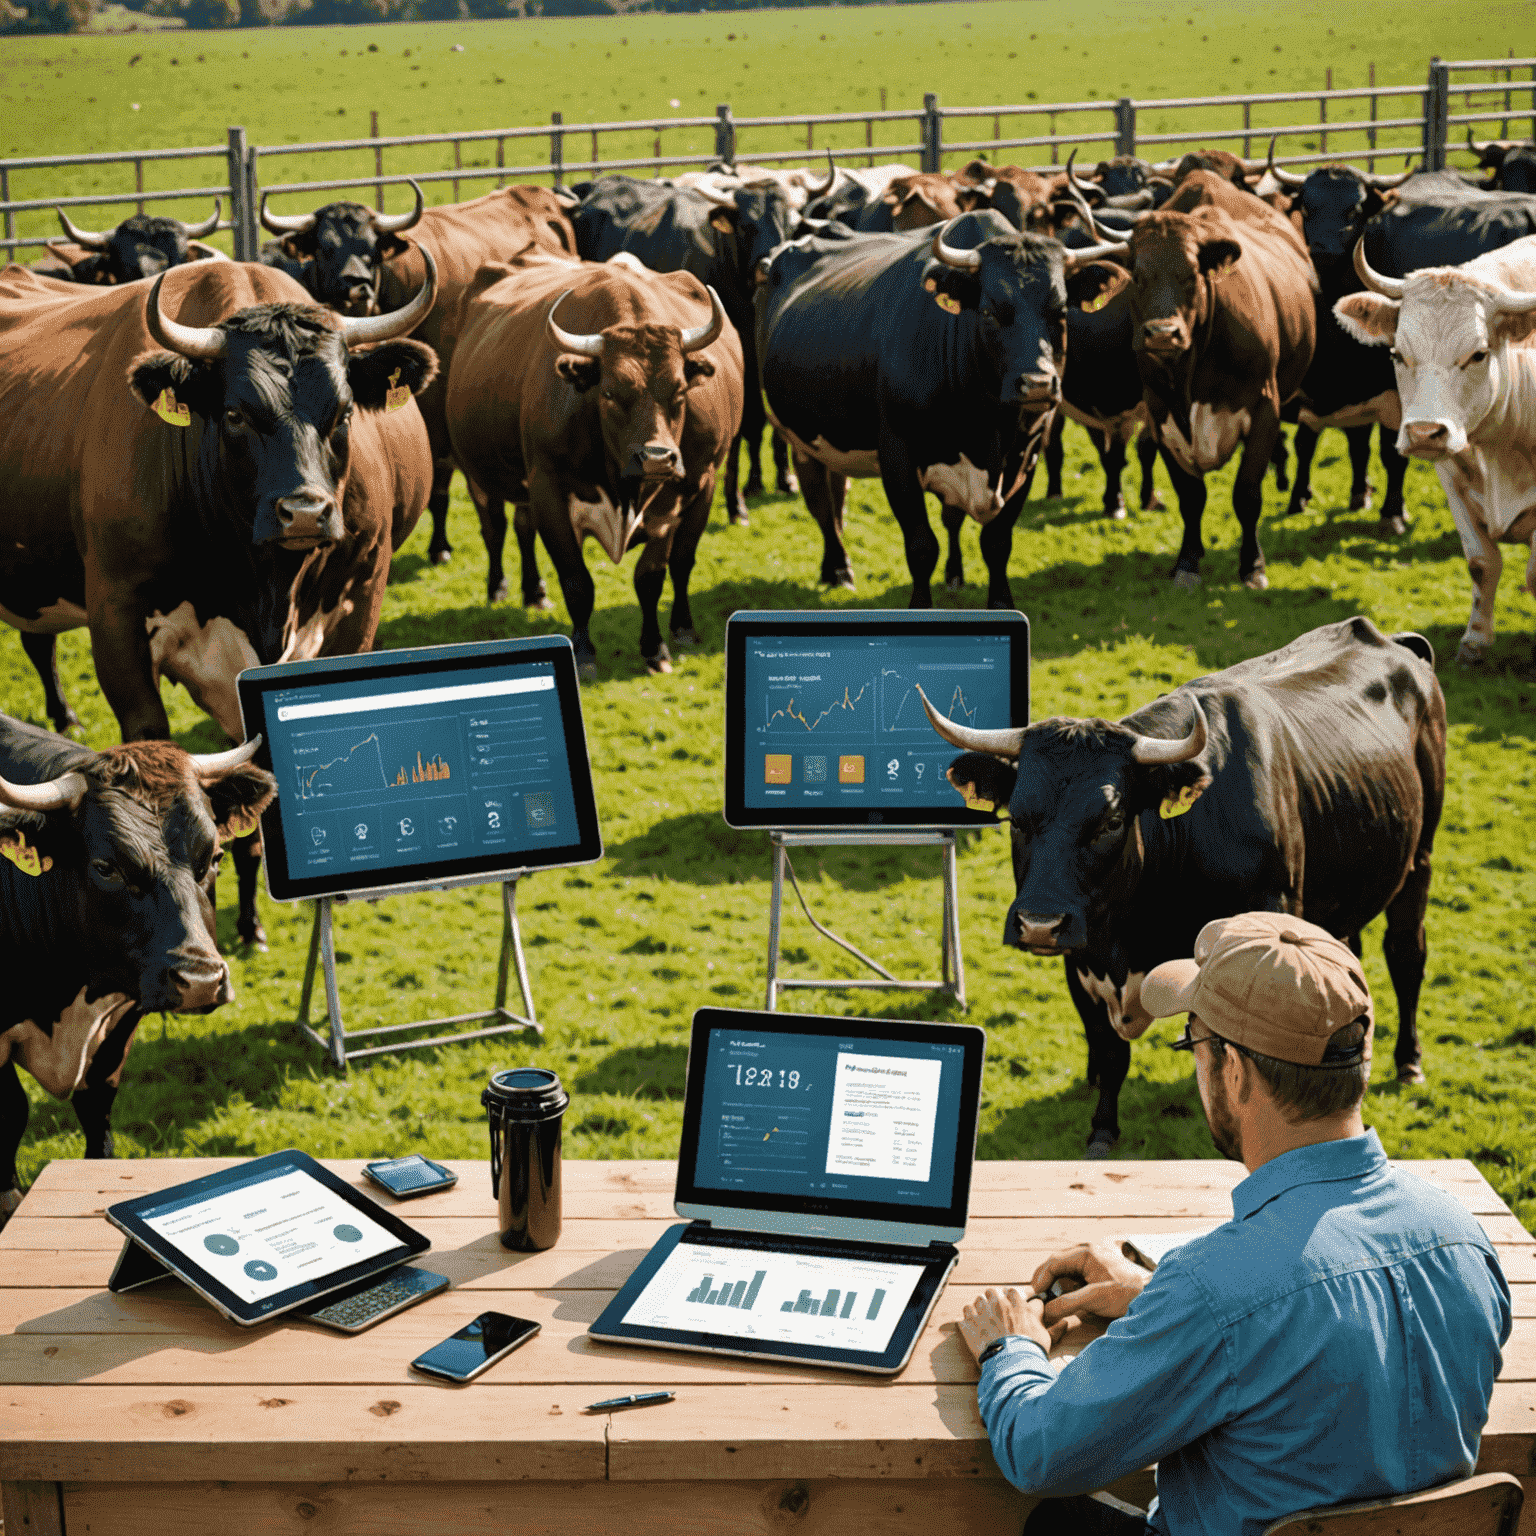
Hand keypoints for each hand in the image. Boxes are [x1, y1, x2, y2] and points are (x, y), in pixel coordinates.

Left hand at [959, 1286, 1070, 1361]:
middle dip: (993, 1301)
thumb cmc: (1030, 1351)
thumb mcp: (1045, 1337)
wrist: (1011, 1366)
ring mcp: (981, 1312)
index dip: (1011, 1299)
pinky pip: (964, 1314)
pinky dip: (967, 1320)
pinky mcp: (969, 1324)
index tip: (1011, 1305)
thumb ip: (1053, 1326)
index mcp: (1016, 1302)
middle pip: (992, 1292)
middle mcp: (998, 1303)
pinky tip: (973, 1328)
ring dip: (980, 1309)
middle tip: (996, 1313)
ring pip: (977, 1301)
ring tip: (984, 1321)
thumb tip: (1065, 1321)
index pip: (1011, 1291)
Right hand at [1031, 1242, 1149, 1326]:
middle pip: (1055, 1264)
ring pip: (1063, 1271)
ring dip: (1054, 1286)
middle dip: (1044, 1282)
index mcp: (1085, 1252)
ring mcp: (1089, 1260)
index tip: (1034, 1298)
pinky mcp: (1094, 1271)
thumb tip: (1045, 1312)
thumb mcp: (1096, 1299)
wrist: (1151, 1295)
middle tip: (1037, 1300)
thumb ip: (1069, 1303)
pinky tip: (1063, 1301)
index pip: (1053, 1262)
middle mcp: (1085, 1252)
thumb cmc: (1126, 1294)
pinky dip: (1065, 1288)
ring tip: (1048, 1303)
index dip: (1040, 1280)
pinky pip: (1072, 1276)